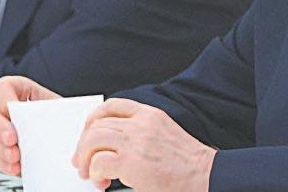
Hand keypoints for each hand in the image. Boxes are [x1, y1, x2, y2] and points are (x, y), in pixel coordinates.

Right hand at [0, 76, 60, 174]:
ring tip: (16, 156)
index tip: (12, 110)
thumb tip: (48, 119)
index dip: (3, 97)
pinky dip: (1, 162)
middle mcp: (5, 109)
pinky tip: (15, 166)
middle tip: (13, 138)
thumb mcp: (61, 110)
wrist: (66, 140)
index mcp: (20, 91)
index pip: (1, 87)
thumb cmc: (63, 120)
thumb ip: (51, 111)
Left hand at [73, 98, 215, 191]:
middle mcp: (141, 124)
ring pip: (93, 140)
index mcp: (149, 114)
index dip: (92, 120)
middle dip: (83, 145)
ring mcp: (136, 142)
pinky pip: (99, 162)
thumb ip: (140, 130)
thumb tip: (109, 142)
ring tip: (91, 174)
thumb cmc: (187, 162)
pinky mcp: (132, 163)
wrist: (206, 176)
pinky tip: (103, 182)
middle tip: (81, 162)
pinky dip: (95, 173)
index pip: (111, 106)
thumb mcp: (164, 133)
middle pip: (97, 124)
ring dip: (86, 159)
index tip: (88, 135)